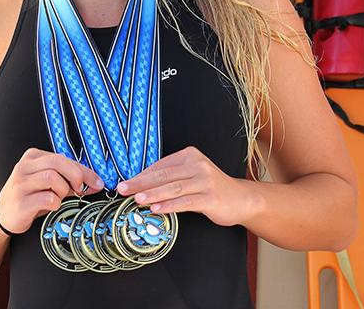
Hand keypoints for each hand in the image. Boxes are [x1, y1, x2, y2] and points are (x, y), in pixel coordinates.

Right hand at [0, 148, 103, 234]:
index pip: (62, 157)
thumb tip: (95, 183)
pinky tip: (51, 206)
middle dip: (76, 176)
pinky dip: (55, 203)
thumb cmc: (30, 196)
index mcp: (32, 157)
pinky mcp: (20, 202)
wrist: (3, 215)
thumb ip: (69, 180)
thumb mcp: (48, 183)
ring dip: (63, 190)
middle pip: (57, 162)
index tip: (97, 182)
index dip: (83, 170)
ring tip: (60, 197)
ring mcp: (20, 184)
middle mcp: (24, 167)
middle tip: (81, 189)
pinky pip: (47, 198)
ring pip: (52, 178)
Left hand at [116, 146, 252, 226]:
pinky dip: (169, 205)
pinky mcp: (210, 197)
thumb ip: (171, 177)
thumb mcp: (191, 176)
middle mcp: (197, 164)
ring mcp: (205, 180)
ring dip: (152, 194)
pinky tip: (156, 209)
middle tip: (123, 190)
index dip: (141, 175)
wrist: (239, 199)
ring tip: (136, 200)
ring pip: (173, 187)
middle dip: (141, 183)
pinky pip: (185, 201)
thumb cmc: (210, 188)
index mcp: (189, 155)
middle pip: (163, 175)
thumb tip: (141, 184)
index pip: (160, 165)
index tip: (125, 183)